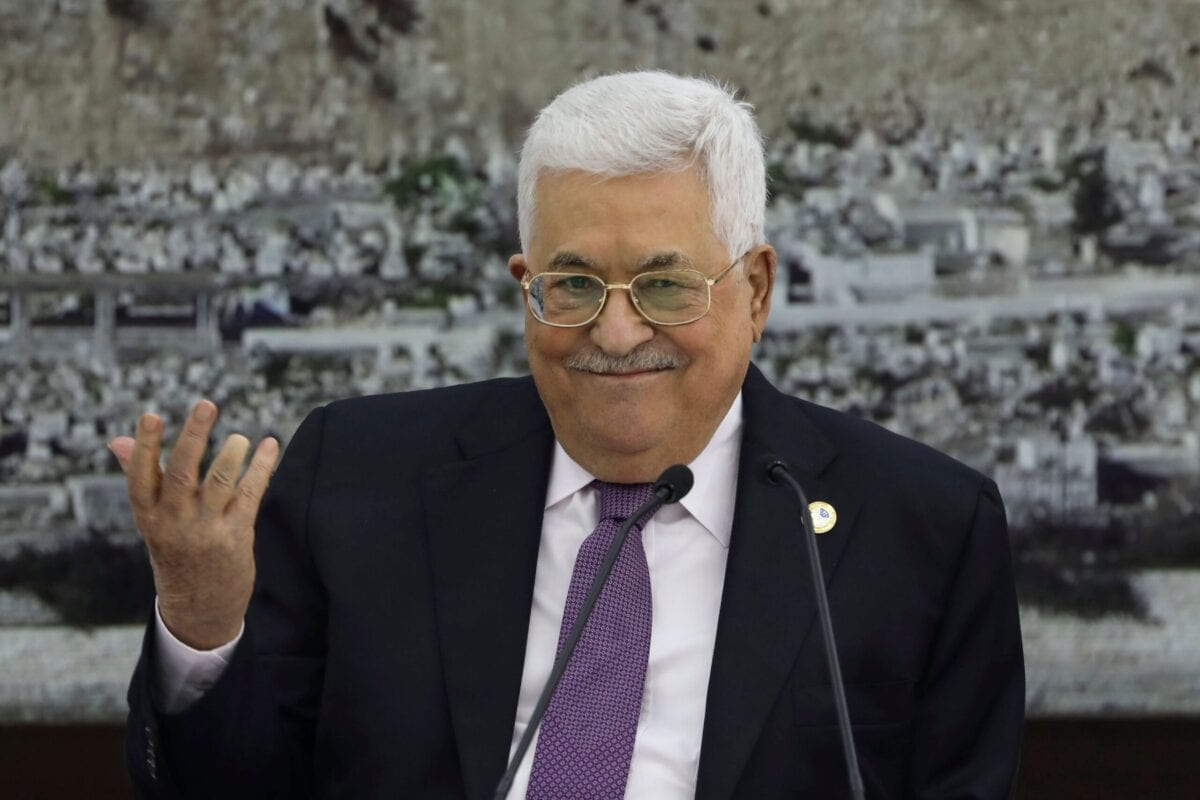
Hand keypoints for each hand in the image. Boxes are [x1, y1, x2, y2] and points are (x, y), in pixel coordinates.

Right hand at [108, 399, 279, 649]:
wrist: (199, 606)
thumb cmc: (174, 548)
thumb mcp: (152, 519)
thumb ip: (141, 476)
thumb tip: (117, 439)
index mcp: (148, 515)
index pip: (140, 476)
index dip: (145, 446)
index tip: (150, 415)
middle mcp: (174, 522)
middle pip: (183, 473)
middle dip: (194, 436)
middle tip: (206, 404)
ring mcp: (206, 530)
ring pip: (220, 483)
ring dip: (232, 455)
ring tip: (239, 438)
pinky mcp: (236, 536)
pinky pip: (250, 494)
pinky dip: (262, 467)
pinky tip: (270, 445)